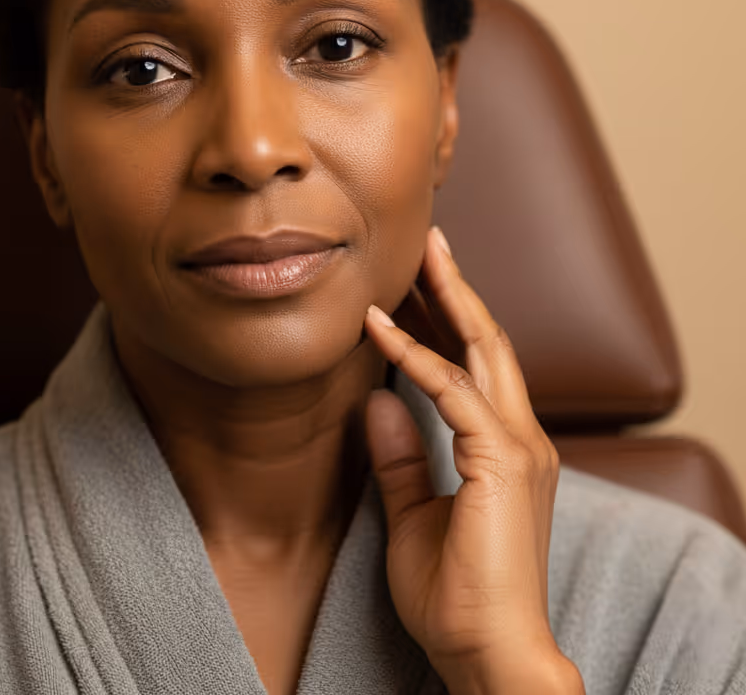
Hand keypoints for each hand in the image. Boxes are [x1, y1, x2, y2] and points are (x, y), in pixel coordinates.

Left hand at [363, 227, 581, 694]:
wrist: (489, 654)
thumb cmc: (456, 594)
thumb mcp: (412, 515)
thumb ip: (398, 457)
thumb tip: (374, 399)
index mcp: (504, 447)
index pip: (475, 365)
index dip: (445, 320)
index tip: (414, 284)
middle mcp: (520, 436)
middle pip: (487, 341)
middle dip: (457, 288)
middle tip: (431, 241)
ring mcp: (517, 445)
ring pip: (482, 350)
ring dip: (448, 299)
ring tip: (421, 254)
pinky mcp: (502, 460)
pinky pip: (452, 391)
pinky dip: (415, 356)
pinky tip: (379, 328)